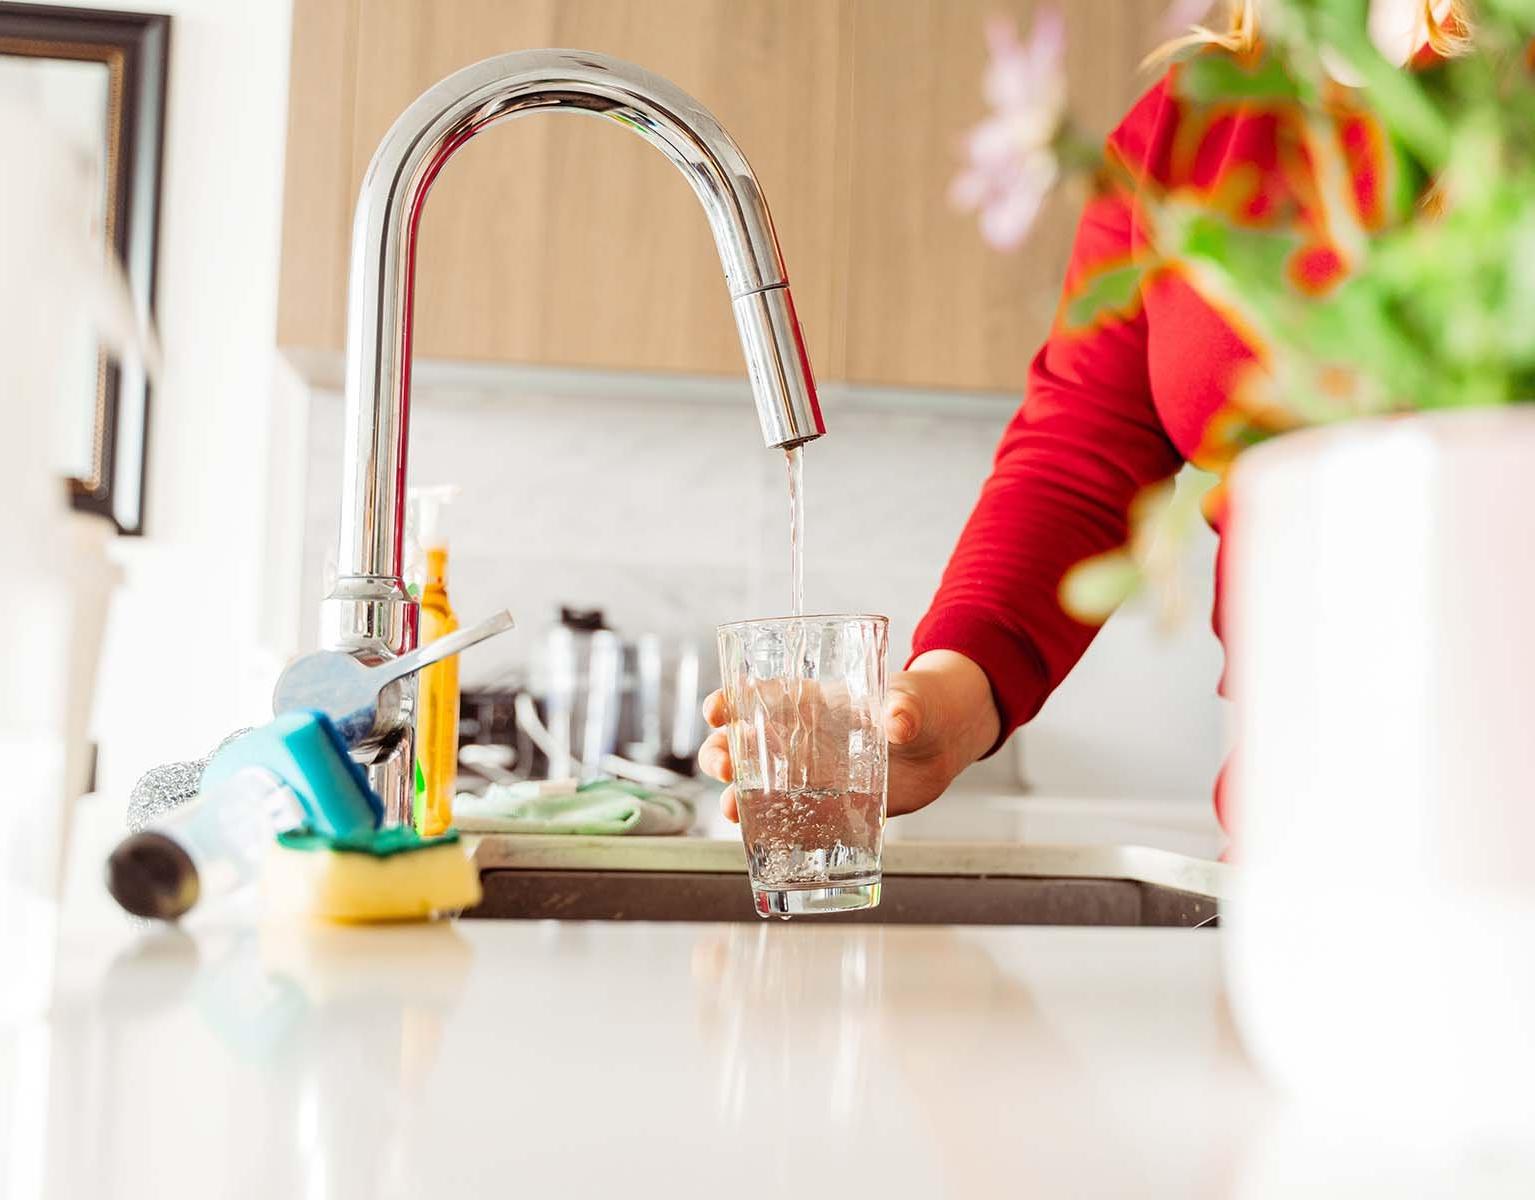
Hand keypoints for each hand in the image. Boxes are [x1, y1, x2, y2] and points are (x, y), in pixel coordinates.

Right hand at [697, 649, 1000, 821]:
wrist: (940, 747)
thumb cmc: (919, 709)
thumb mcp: (913, 701)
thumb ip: (904, 709)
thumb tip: (899, 721)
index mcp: (812, 702)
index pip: (759, 696)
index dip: (731, 700)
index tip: (716, 710)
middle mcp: (801, 738)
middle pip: (744, 743)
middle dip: (721, 752)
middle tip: (723, 766)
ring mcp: (810, 775)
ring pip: (757, 784)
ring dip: (735, 795)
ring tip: (730, 808)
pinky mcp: (827, 806)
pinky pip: (789, 818)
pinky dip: (769, 829)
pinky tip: (759, 839)